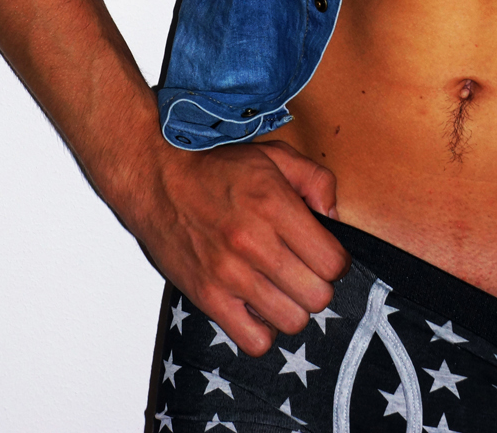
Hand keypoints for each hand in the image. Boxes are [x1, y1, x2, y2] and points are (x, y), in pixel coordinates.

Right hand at [123, 137, 350, 355]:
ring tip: (281, 288)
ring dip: (293, 307)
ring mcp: (229, 275)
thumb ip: (317, 181)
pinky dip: (263, 330)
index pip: (332, 262)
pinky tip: (258, 306)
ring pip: (291, 321)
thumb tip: (335, 219)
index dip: (337, 262)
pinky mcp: (207, 297)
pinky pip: (254, 341)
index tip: (326, 255)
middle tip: (304, 271)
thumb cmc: (219, 168)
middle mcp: (254, 243)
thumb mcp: (276, 156)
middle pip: (317, 296)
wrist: (159, 180)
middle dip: (318, 285)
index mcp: (276, 205)